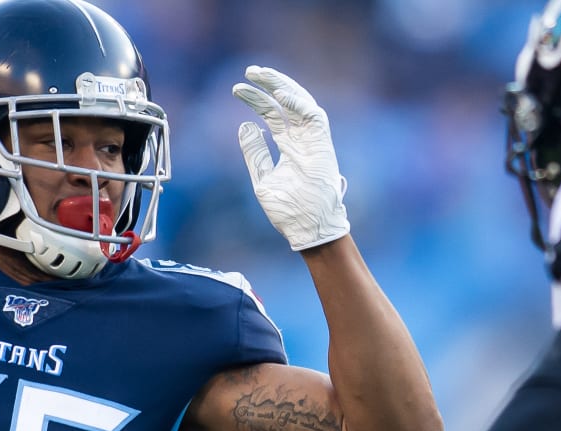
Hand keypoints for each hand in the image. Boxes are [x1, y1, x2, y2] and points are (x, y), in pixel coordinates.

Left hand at [233, 65, 349, 250]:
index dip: (257, 100)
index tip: (238, 89)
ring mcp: (313, 141)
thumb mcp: (262, 178)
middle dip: (268, 85)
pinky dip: (298, 103)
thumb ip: (255, 152)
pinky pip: (313, 117)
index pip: (273, 114)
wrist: (308, 229)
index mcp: (289, 146)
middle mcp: (302, 139)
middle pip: (285, 104)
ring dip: (281, 86)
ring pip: (300, 103)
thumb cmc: (288, 209)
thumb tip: (245, 126)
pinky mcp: (322, 145)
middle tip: (248, 71)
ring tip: (260, 73)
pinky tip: (279, 93)